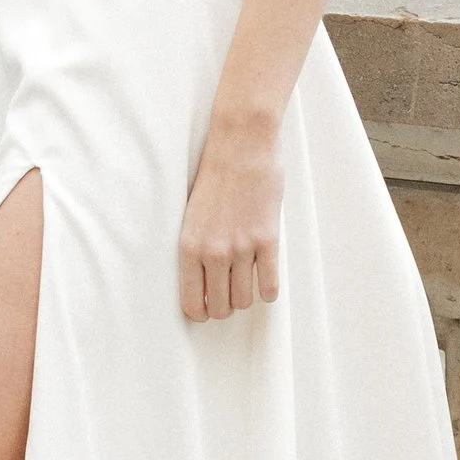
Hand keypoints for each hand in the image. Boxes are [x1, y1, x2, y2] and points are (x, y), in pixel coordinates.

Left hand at [179, 118, 282, 320]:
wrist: (241, 147)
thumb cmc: (215, 178)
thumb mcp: (192, 217)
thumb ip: (196, 250)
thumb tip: (204, 283)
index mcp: (189, 247)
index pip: (192, 303)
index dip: (201, 312)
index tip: (207, 307)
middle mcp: (213, 252)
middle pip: (220, 307)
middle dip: (224, 307)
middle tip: (228, 296)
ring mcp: (242, 248)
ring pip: (244, 300)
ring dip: (246, 298)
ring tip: (246, 284)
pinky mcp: (267, 240)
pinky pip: (270, 285)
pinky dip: (269, 291)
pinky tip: (266, 283)